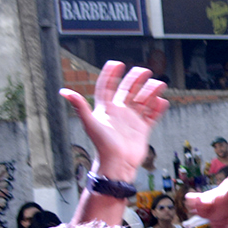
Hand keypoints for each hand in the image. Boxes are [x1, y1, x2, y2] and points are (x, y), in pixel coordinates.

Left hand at [60, 61, 167, 179]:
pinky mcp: (143, 129)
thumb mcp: (90, 123)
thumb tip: (64, 91)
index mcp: (106, 108)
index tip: (117, 63)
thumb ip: (79, 106)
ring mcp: (132, 120)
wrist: (117, 163)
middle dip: (136, 79)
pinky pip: (152, 116)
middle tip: (145, 70)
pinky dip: (158, 109)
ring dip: (151, 92)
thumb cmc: (102, 144)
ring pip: (143, 101)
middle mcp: (119, 112)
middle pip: (128, 90)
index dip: (111, 74)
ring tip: (159, 84)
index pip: (107, 87)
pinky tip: (163, 101)